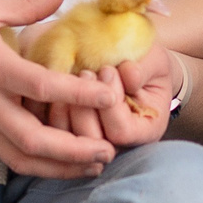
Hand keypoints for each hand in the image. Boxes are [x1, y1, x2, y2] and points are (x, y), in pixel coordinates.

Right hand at [0, 0, 116, 177]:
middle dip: (75, 151)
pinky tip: (58, 163)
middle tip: (109, 151)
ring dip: (59, 167)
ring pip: (20, 159)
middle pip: (34, 140)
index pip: (42, 87)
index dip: (79, 94)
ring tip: (92, 165)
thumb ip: (28, 3)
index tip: (109, 95)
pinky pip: (6, 158)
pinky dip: (35, 164)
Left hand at [41, 49, 178, 151]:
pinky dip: (48, 105)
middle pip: (91, 140)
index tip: (108, 71)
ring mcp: (90, 140)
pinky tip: (55, 81)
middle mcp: (117, 143)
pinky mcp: (67, 130)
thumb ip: (144, 69)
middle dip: (85, 105)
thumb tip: (128, 76)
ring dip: (65, 105)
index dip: (110, 104)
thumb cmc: (145, 62)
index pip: (121, 132)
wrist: (132, 61)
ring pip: (66, 137)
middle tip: (87, 72)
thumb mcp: (154, 60)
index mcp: (145, 130)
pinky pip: (49, 127)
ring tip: (74, 75)